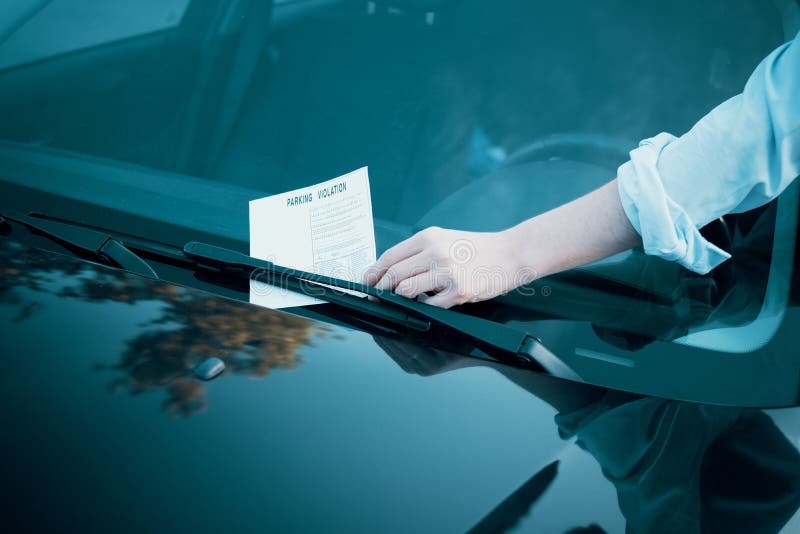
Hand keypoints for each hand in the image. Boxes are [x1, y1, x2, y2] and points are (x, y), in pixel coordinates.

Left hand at [362, 227, 534, 307]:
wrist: (510, 254)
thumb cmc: (475, 248)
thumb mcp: (444, 239)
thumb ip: (419, 251)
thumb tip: (390, 270)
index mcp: (429, 237)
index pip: (390, 256)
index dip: (374, 272)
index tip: (367, 282)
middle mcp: (435, 252)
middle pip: (394, 275)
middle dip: (383, 289)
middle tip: (380, 296)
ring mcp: (447, 272)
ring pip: (406, 290)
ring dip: (403, 298)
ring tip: (410, 297)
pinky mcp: (459, 291)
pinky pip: (430, 305)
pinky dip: (427, 306)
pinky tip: (433, 301)